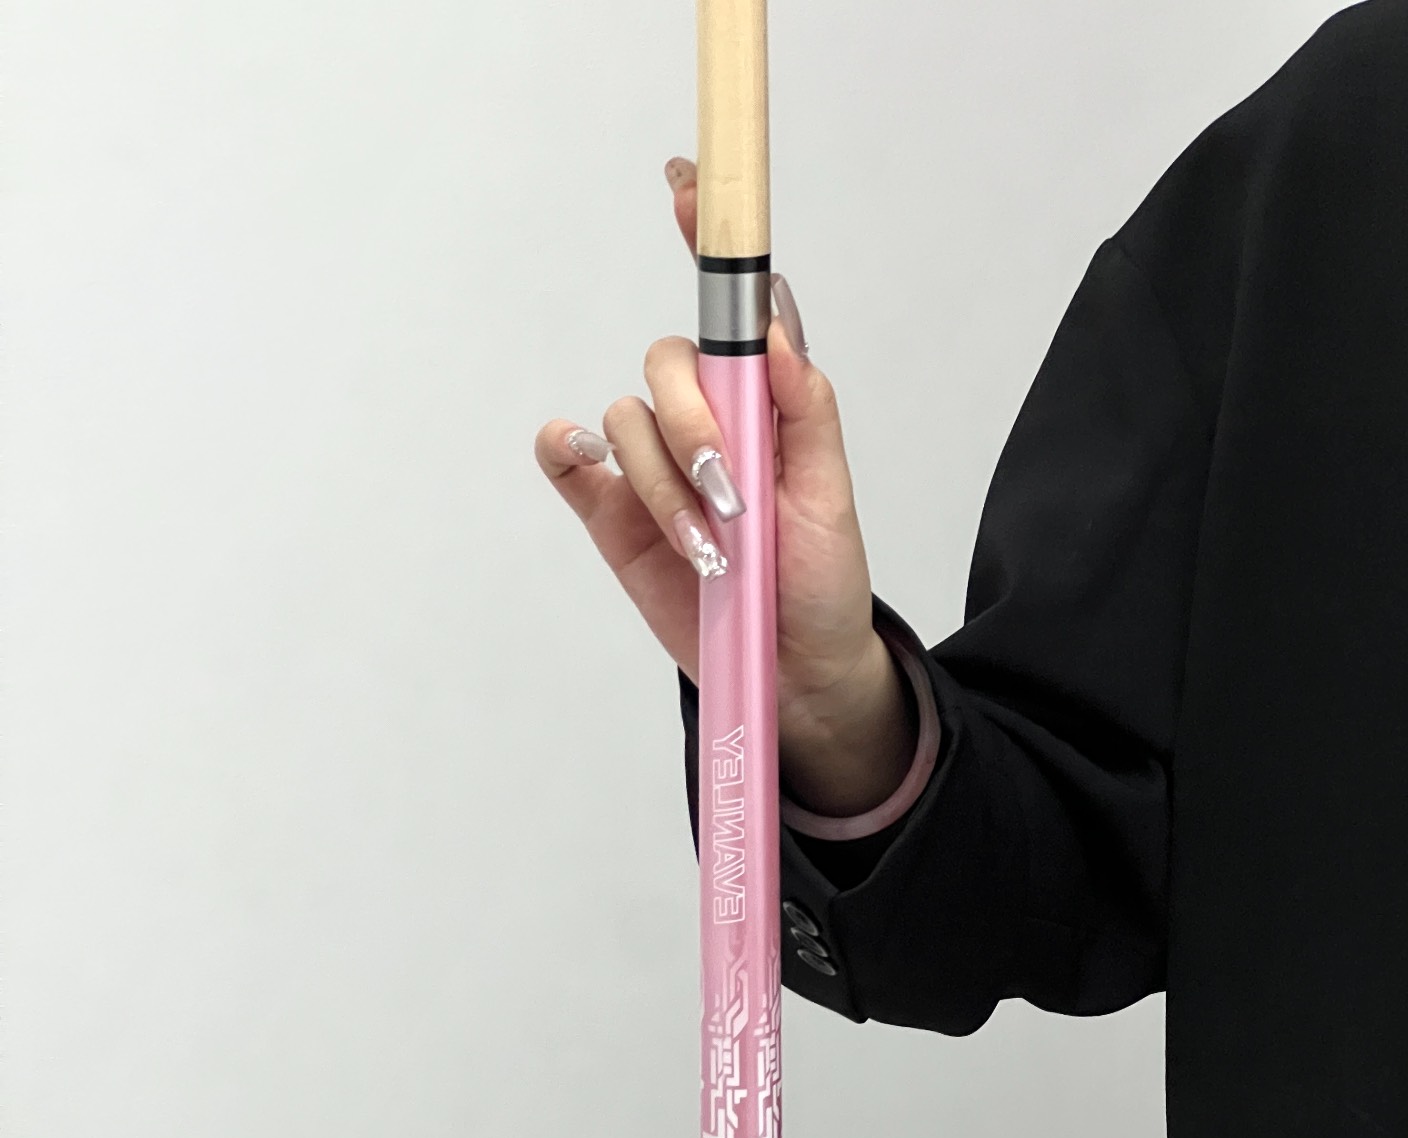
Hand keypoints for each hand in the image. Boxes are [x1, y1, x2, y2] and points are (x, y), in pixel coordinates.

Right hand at [535, 156, 895, 779]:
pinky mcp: (614, 517)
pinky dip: (567, 452)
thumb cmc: (819, 583)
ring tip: (710, 549)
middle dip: (694, 428)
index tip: (686, 186)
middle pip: (667, 365)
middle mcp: (704, 423)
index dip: (707, 240)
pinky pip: (571, 462)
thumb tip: (772, 328)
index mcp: (761, 403)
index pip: (729, 308)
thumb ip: (805, 410)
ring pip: (627, 424)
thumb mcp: (831, 498)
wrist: (790, 672)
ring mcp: (653, 469)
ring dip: (664, 484)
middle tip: (731, 498)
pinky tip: (580, 462)